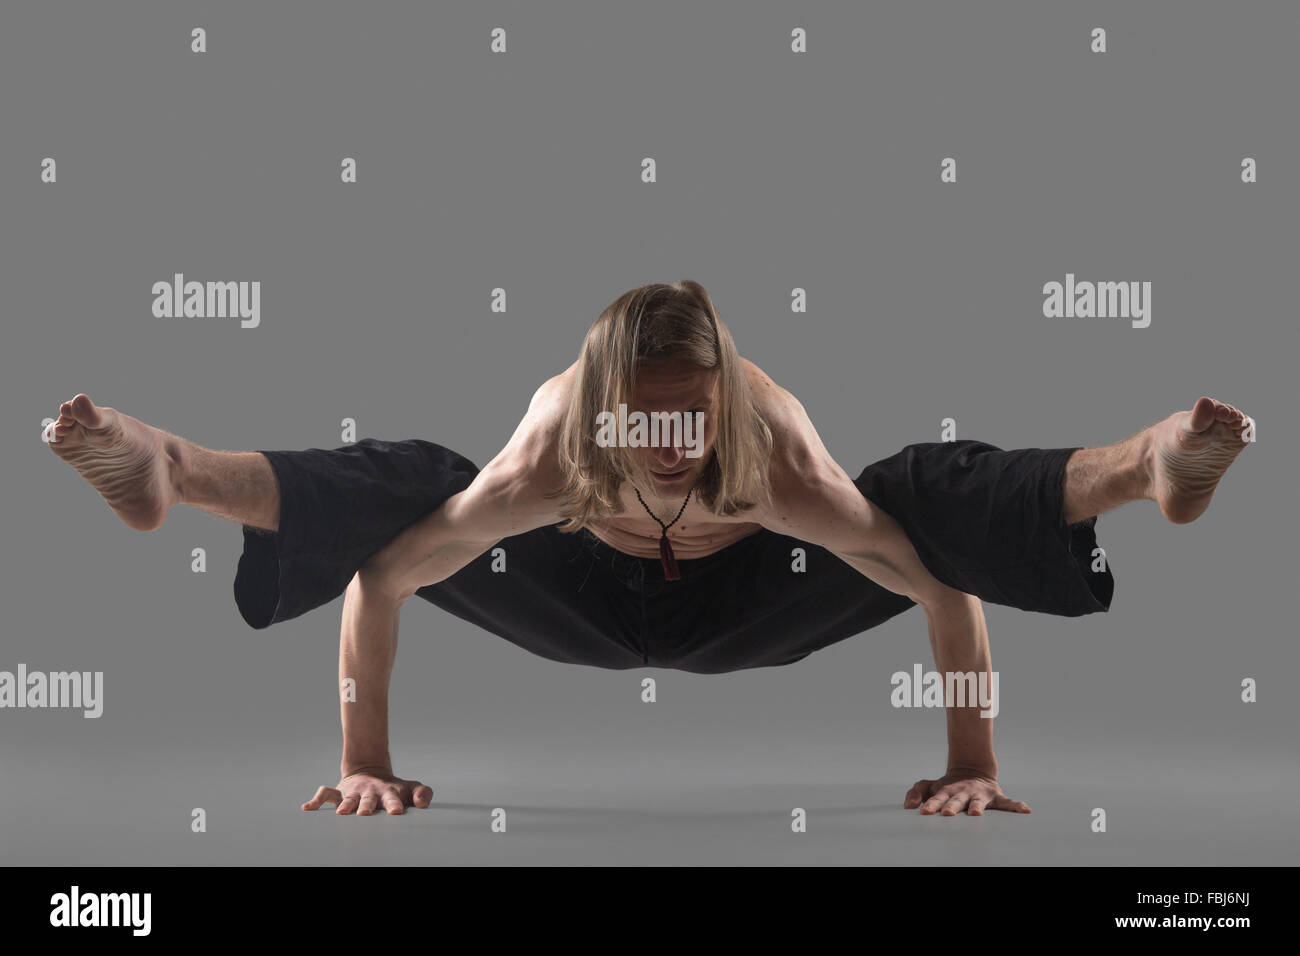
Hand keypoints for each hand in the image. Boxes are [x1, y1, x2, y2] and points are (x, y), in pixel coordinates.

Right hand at [301, 768, 433, 815]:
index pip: (392, 799)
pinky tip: (307, 808)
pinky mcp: (339, 793)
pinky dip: (315, 801)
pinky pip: (325, 795)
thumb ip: (423, 794)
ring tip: (341, 813)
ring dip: (345, 805)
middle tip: (365, 812)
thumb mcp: (412, 788)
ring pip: (348, 799)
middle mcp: (370, 793)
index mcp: (389, 793)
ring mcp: (354, 792)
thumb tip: (422, 804)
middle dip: (367, 806)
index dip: (394, 805)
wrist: (372, 771)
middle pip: (369, 800)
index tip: (396, 812)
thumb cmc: (395, 788)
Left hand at [903, 768, 1030, 815]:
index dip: (930, 804)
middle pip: (956, 801)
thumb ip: (916, 792)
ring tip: (976, 813)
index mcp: (946, 791)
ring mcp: (980, 795)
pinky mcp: (995, 797)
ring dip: (977, 807)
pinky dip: (1017, 806)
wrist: (972, 770)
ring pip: (978, 802)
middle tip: (947, 813)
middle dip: (951, 807)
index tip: (924, 811)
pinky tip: (1025, 810)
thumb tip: (908, 806)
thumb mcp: (930, 785)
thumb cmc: (947, 785)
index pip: (937, 799)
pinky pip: (1008, 803)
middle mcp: (963, 793)